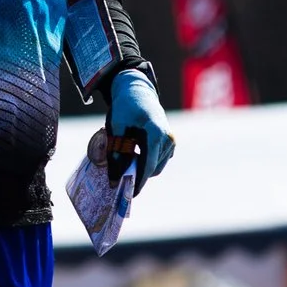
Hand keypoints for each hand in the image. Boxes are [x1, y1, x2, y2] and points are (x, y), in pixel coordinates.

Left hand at [109, 67, 175, 182]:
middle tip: (118, 176)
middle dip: (136, 175)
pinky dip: (147, 161)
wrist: (137, 91)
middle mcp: (168, 139)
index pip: (147, 166)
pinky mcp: (170, 142)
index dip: (137, 183)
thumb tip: (114, 179)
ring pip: (155, 166)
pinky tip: (133, 153)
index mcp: (156, 134)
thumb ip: (117, 154)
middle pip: (152, 168)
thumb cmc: (125, 108)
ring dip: (141, 167)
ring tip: (124, 158)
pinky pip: (158, 160)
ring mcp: (171, 141)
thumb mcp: (117, 130)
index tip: (128, 195)